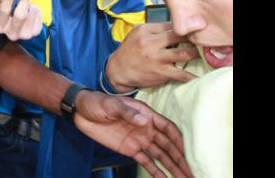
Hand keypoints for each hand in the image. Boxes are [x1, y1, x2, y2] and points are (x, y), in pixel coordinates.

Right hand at [0, 0, 41, 40]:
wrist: (17, 20)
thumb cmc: (9, 9)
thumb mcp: (3, 4)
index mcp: (0, 26)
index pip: (4, 11)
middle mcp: (12, 34)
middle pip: (20, 16)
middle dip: (24, 0)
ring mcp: (25, 35)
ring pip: (31, 13)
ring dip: (30, 4)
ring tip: (27, 5)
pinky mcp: (36, 32)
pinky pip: (38, 15)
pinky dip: (36, 9)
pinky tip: (31, 11)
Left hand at [74, 91, 193, 177]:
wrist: (81, 111)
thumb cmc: (97, 102)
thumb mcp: (111, 105)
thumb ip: (128, 113)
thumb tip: (146, 121)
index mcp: (146, 115)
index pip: (168, 129)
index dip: (180, 141)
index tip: (190, 153)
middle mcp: (147, 128)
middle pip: (168, 146)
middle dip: (181, 159)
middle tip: (193, 173)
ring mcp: (140, 140)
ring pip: (161, 156)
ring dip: (173, 167)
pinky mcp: (130, 149)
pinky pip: (146, 161)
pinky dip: (156, 171)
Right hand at [106, 23, 199, 92]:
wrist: (117, 70)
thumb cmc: (128, 51)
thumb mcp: (136, 34)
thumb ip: (153, 29)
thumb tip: (174, 26)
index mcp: (145, 30)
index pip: (170, 24)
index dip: (183, 26)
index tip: (194, 28)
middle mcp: (150, 42)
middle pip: (179, 35)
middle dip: (193, 36)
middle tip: (203, 38)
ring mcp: (156, 57)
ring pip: (183, 53)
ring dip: (196, 53)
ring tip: (202, 53)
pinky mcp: (160, 72)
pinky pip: (180, 73)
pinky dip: (191, 76)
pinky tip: (198, 77)